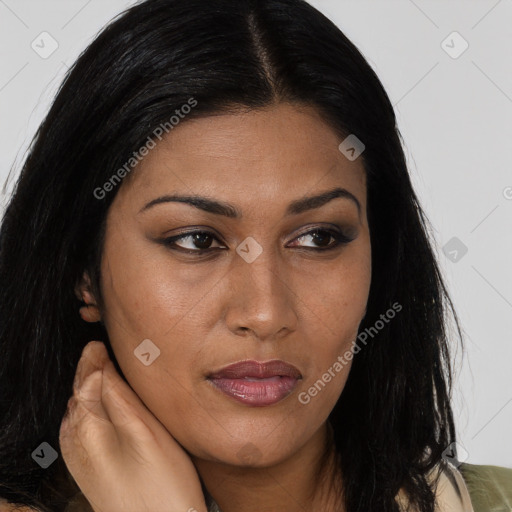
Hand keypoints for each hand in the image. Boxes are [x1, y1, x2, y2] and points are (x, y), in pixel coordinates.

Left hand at [59, 341, 207, 511]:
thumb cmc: (161, 486)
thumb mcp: (146, 432)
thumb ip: (121, 397)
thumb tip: (104, 366)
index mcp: (86, 427)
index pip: (85, 379)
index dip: (95, 357)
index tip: (103, 341)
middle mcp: (76, 441)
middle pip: (81, 393)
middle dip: (91, 369)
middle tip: (105, 348)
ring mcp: (81, 456)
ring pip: (82, 409)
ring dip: (92, 387)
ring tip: (106, 368)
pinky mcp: (90, 466)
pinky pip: (85, 425)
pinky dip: (93, 407)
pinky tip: (107, 404)